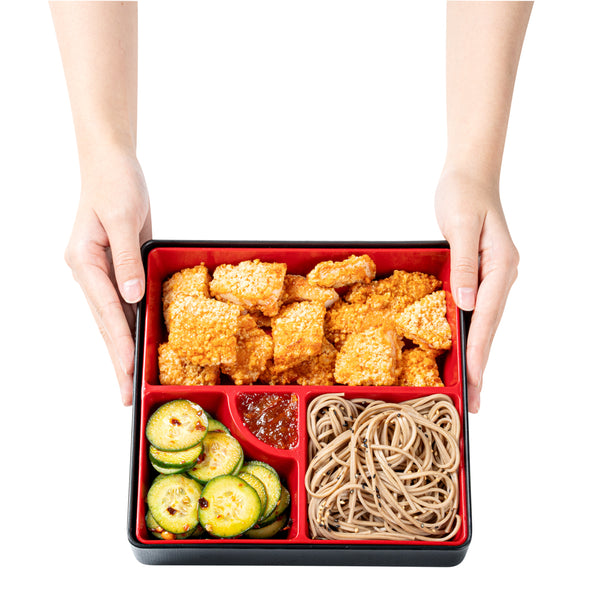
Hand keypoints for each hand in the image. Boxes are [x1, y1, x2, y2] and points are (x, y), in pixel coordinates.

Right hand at [65, 148, 150, 405]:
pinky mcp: (116, 268)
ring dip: (123, 348)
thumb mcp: (124, 218)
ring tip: (131, 378)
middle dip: (117, 359)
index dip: (119, 344)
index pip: (105, 311)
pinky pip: (123, 303)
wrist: (112, 165)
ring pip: (113, 318)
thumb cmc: (115, 184)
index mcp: (84, 261)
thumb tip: (131, 298)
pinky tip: (138, 343)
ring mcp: (101, 272)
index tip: (128, 370)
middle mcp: (89, 272)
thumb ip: (126, 259)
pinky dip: (131, 324)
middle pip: (106, 323)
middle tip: (126, 394)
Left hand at [435, 168, 518, 412]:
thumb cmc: (464, 195)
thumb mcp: (461, 227)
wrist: (470, 175)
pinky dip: (471, 333)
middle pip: (489, 327)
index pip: (487, 317)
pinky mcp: (480, 274)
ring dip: (477, 354)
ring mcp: (493, 277)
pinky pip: (477, 310)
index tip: (473, 379)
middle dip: (481, 364)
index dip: (478, 351)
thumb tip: (466, 304)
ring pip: (484, 323)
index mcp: (501, 266)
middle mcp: (501, 276)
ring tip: (471, 386)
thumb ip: (465, 266)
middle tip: (475, 401)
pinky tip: (465, 349)